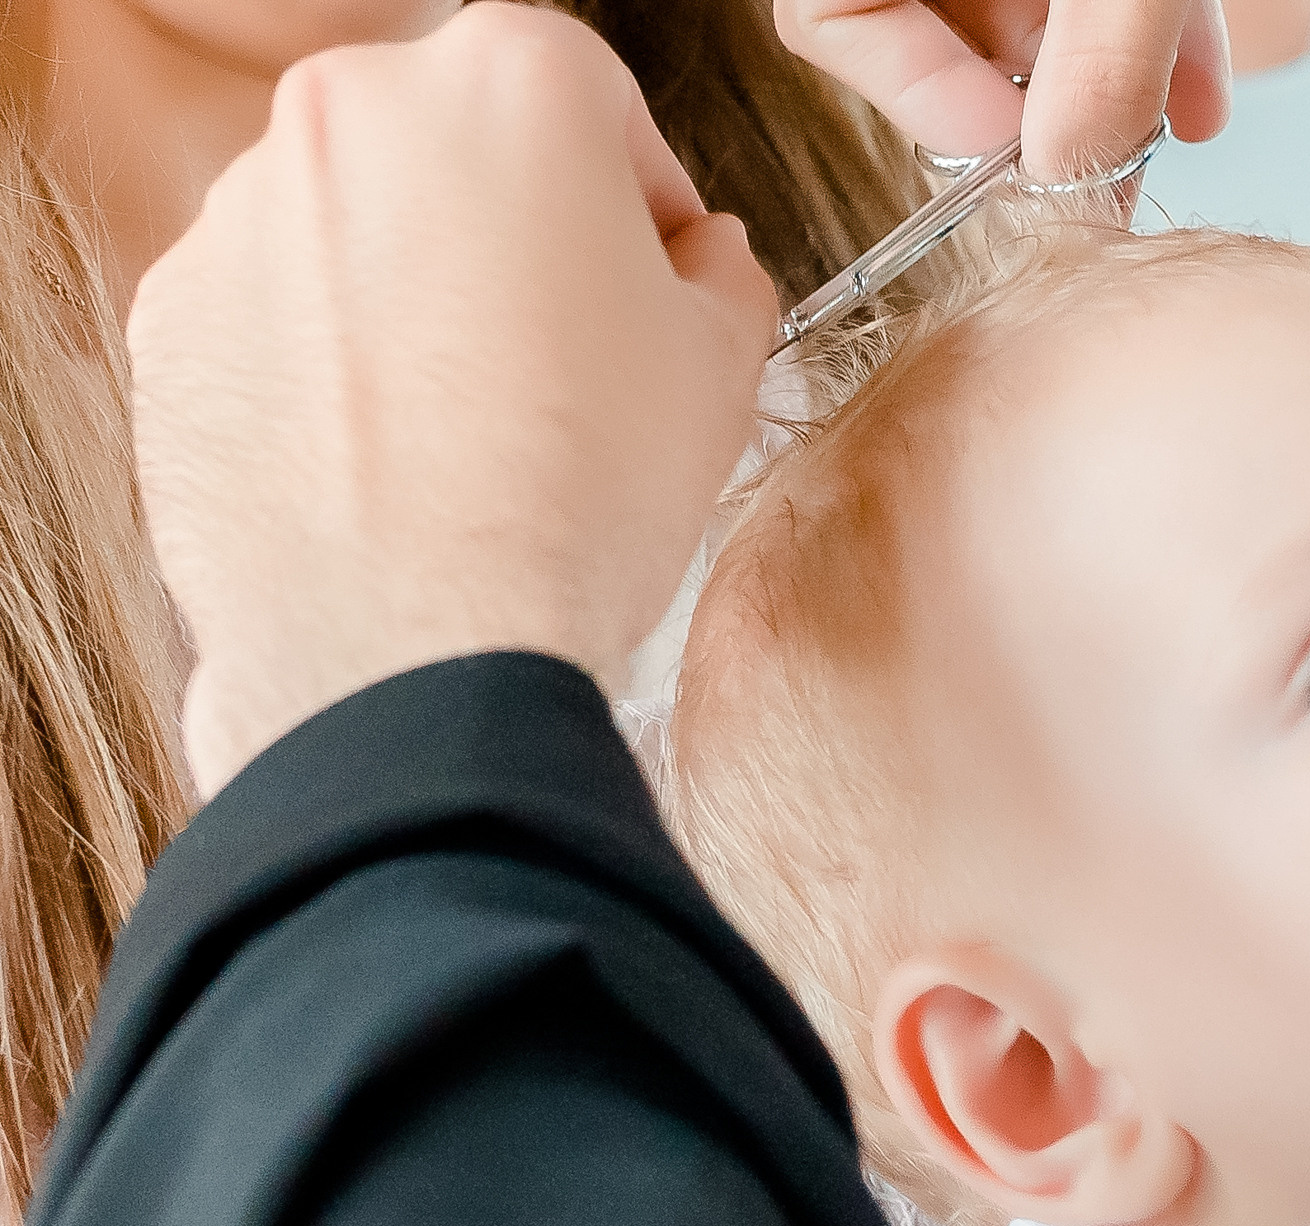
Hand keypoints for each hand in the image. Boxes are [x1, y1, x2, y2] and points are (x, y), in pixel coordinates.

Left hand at [129, 4, 775, 796]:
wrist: (419, 648)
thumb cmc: (570, 500)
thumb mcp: (721, 366)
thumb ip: (722, 273)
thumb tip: (698, 264)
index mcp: (509, 83)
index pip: (602, 109)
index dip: (644, 206)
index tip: (656, 273)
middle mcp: (357, 113)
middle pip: (468, 152)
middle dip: (522, 238)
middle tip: (574, 355)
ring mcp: (248, 211)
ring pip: (366, 228)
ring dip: (423, 296)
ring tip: (483, 428)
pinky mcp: (177, 311)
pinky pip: (282, 314)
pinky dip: (335, 364)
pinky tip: (402, 457)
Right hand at [775, 0, 1231, 182]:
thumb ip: (1101, 51)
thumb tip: (1070, 173)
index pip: (832, 14)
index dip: (918, 89)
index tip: (1015, 145)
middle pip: (932, 25)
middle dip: (1040, 103)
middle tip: (1111, 161)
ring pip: (1020, 15)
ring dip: (1104, 79)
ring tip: (1182, 115)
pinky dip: (1137, 35)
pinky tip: (1198, 85)